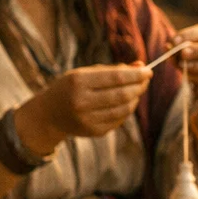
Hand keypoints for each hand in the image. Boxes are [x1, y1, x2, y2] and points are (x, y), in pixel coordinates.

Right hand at [24, 63, 151, 144]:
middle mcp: (81, 102)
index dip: (136, 75)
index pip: (116, 78)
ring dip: (135, 99)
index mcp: (77, 82)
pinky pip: (119, 119)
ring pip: (124, 109)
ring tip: (136, 91)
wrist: (49, 114)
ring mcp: (87, 119)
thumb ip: (112, 70)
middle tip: (145, 80)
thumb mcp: (84, 73)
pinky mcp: (94, 131)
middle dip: (139, 86)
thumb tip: (142, 66)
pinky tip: (125, 103)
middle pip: (122, 94)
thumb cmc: (71, 88)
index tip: (148, 71)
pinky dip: (127, 110)